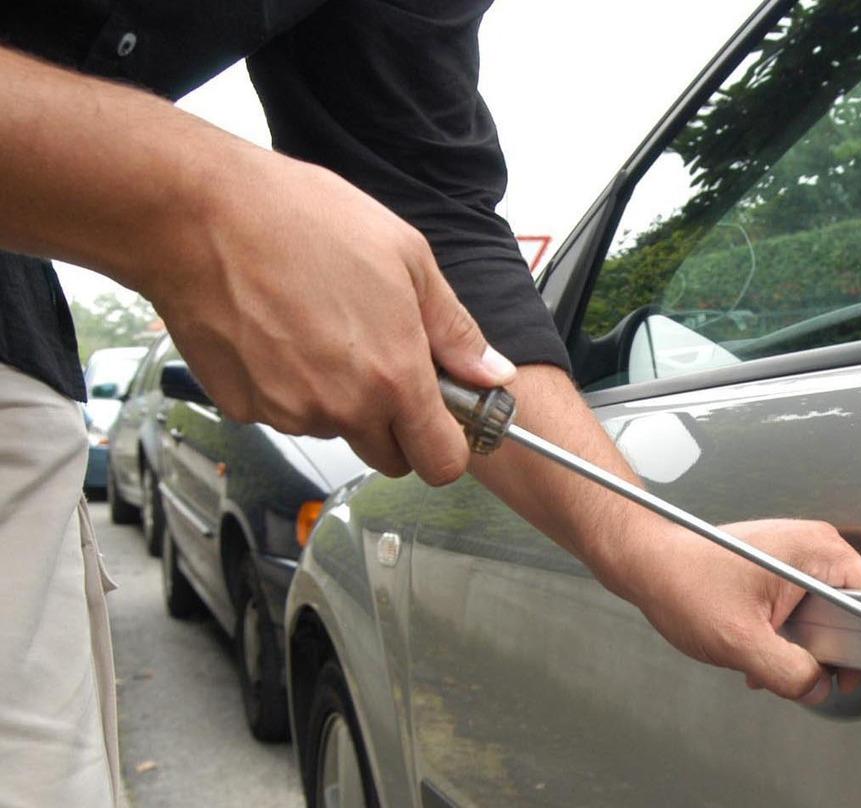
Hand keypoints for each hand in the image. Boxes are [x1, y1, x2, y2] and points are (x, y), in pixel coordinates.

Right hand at [145, 146, 514, 483]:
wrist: (200, 214)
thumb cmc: (301, 221)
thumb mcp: (408, 258)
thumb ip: (455, 330)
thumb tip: (491, 372)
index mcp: (393, 376)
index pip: (440, 463)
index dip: (449, 446)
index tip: (445, 420)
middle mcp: (340, 407)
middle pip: (389, 456)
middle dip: (398, 425)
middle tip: (387, 364)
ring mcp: (287, 410)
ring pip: (335, 430)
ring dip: (341, 400)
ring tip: (326, 328)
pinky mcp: (242, 406)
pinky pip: (284, 413)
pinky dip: (290, 387)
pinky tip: (284, 333)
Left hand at [608, 518, 860, 703]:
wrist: (648, 563)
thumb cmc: (684, 582)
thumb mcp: (742, 641)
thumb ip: (790, 672)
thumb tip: (819, 688)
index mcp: (818, 551)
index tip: (853, 670)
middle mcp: (814, 546)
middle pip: (854, 609)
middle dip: (828, 649)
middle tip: (804, 670)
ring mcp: (796, 554)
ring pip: (825, 613)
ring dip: (802, 646)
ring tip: (769, 657)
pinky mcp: (780, 566)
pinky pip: (803, 607)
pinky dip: (787, 634)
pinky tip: (759, 648)